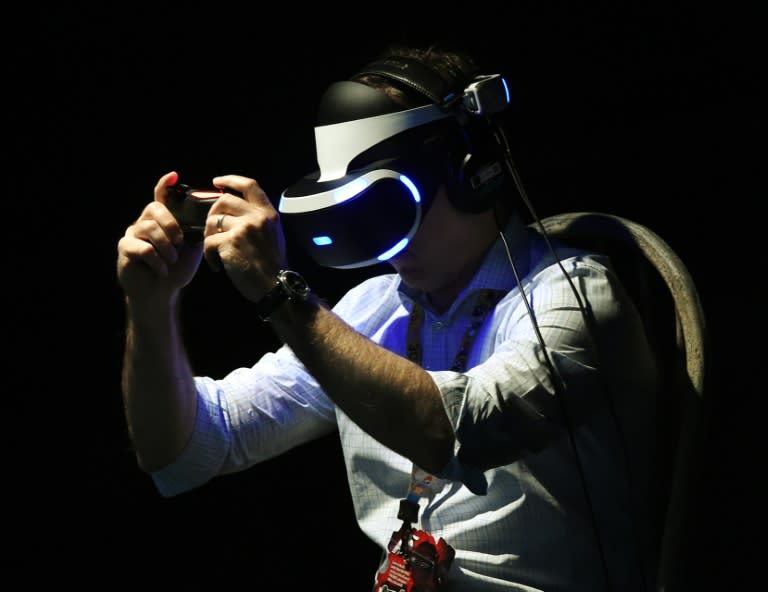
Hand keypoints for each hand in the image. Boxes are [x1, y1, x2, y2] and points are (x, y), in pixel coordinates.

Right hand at [117, 171, 203, 304]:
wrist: (161, 295)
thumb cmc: (176, 270)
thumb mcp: (192, 249)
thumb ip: (197, 232)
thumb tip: (210, 217)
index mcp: (162, 221)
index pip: (161, 196)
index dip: (165, 184)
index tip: (174, 175)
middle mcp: (144, 223)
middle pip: (154, 209)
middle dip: (171, 226)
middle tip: (180, 243)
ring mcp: (132, 235)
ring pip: (148, 227)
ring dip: (165, 246)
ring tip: (172, 261)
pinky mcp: (125, 249)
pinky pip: (142, 247)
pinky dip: (157, 261)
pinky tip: (162, 271)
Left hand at [203, 174, 287, 302]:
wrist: (275, 286)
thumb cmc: (273, 265)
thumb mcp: (274, 235)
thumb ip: (260, 220)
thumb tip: (238, 212)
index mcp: (268, 213)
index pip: (249, 185)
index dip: (230, 179)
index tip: (217, 181)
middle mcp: (257, 217)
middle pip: (224, 200)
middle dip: (213, 213)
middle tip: (212, 229)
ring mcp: (244, 228)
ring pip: (213, 221)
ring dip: (209, 236)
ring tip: (216, 252)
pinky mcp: (231, 242)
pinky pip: (208, 242)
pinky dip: (209, 255)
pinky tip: (217, 265)